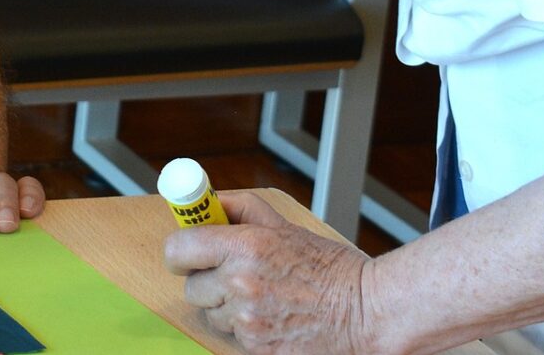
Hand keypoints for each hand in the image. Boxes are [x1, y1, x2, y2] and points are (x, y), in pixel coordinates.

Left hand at [164, 191, 371, 353]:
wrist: (366, 312)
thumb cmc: (330, 268)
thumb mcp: (284, 227)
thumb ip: (240, 209)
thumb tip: (208, 202)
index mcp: (245, 247)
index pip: (178, 249)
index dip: (181, 251)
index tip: (188, 252)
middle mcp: (240, 284)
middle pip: (191, 288)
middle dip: (208, 281)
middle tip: (235, 274)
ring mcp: (247, 321)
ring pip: (211, 315)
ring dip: (227, 308)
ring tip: (263, 297)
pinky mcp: (255, 349)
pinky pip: (232, 336)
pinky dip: (246, 329)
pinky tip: (273, 316)